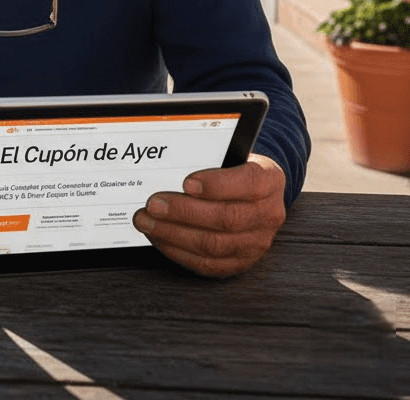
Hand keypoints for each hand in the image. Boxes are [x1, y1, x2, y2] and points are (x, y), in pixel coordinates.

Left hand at [131, 153, 286, 276]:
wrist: (253, 193)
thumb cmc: (232, 168)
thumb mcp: (230, 152)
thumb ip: (208, 153)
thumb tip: (172, 154)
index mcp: (269, 180)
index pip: (248, 183)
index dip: (217, 185)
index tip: (187, 183)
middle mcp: (268, 214)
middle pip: (226, 218)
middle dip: (184, 212)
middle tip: (153, 204)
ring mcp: (256, 242)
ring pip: (214, 244)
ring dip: (174, 234)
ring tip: (147, 222)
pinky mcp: (240, 262)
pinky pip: (208, 263)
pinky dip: (178, 251)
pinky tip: (159, 238)